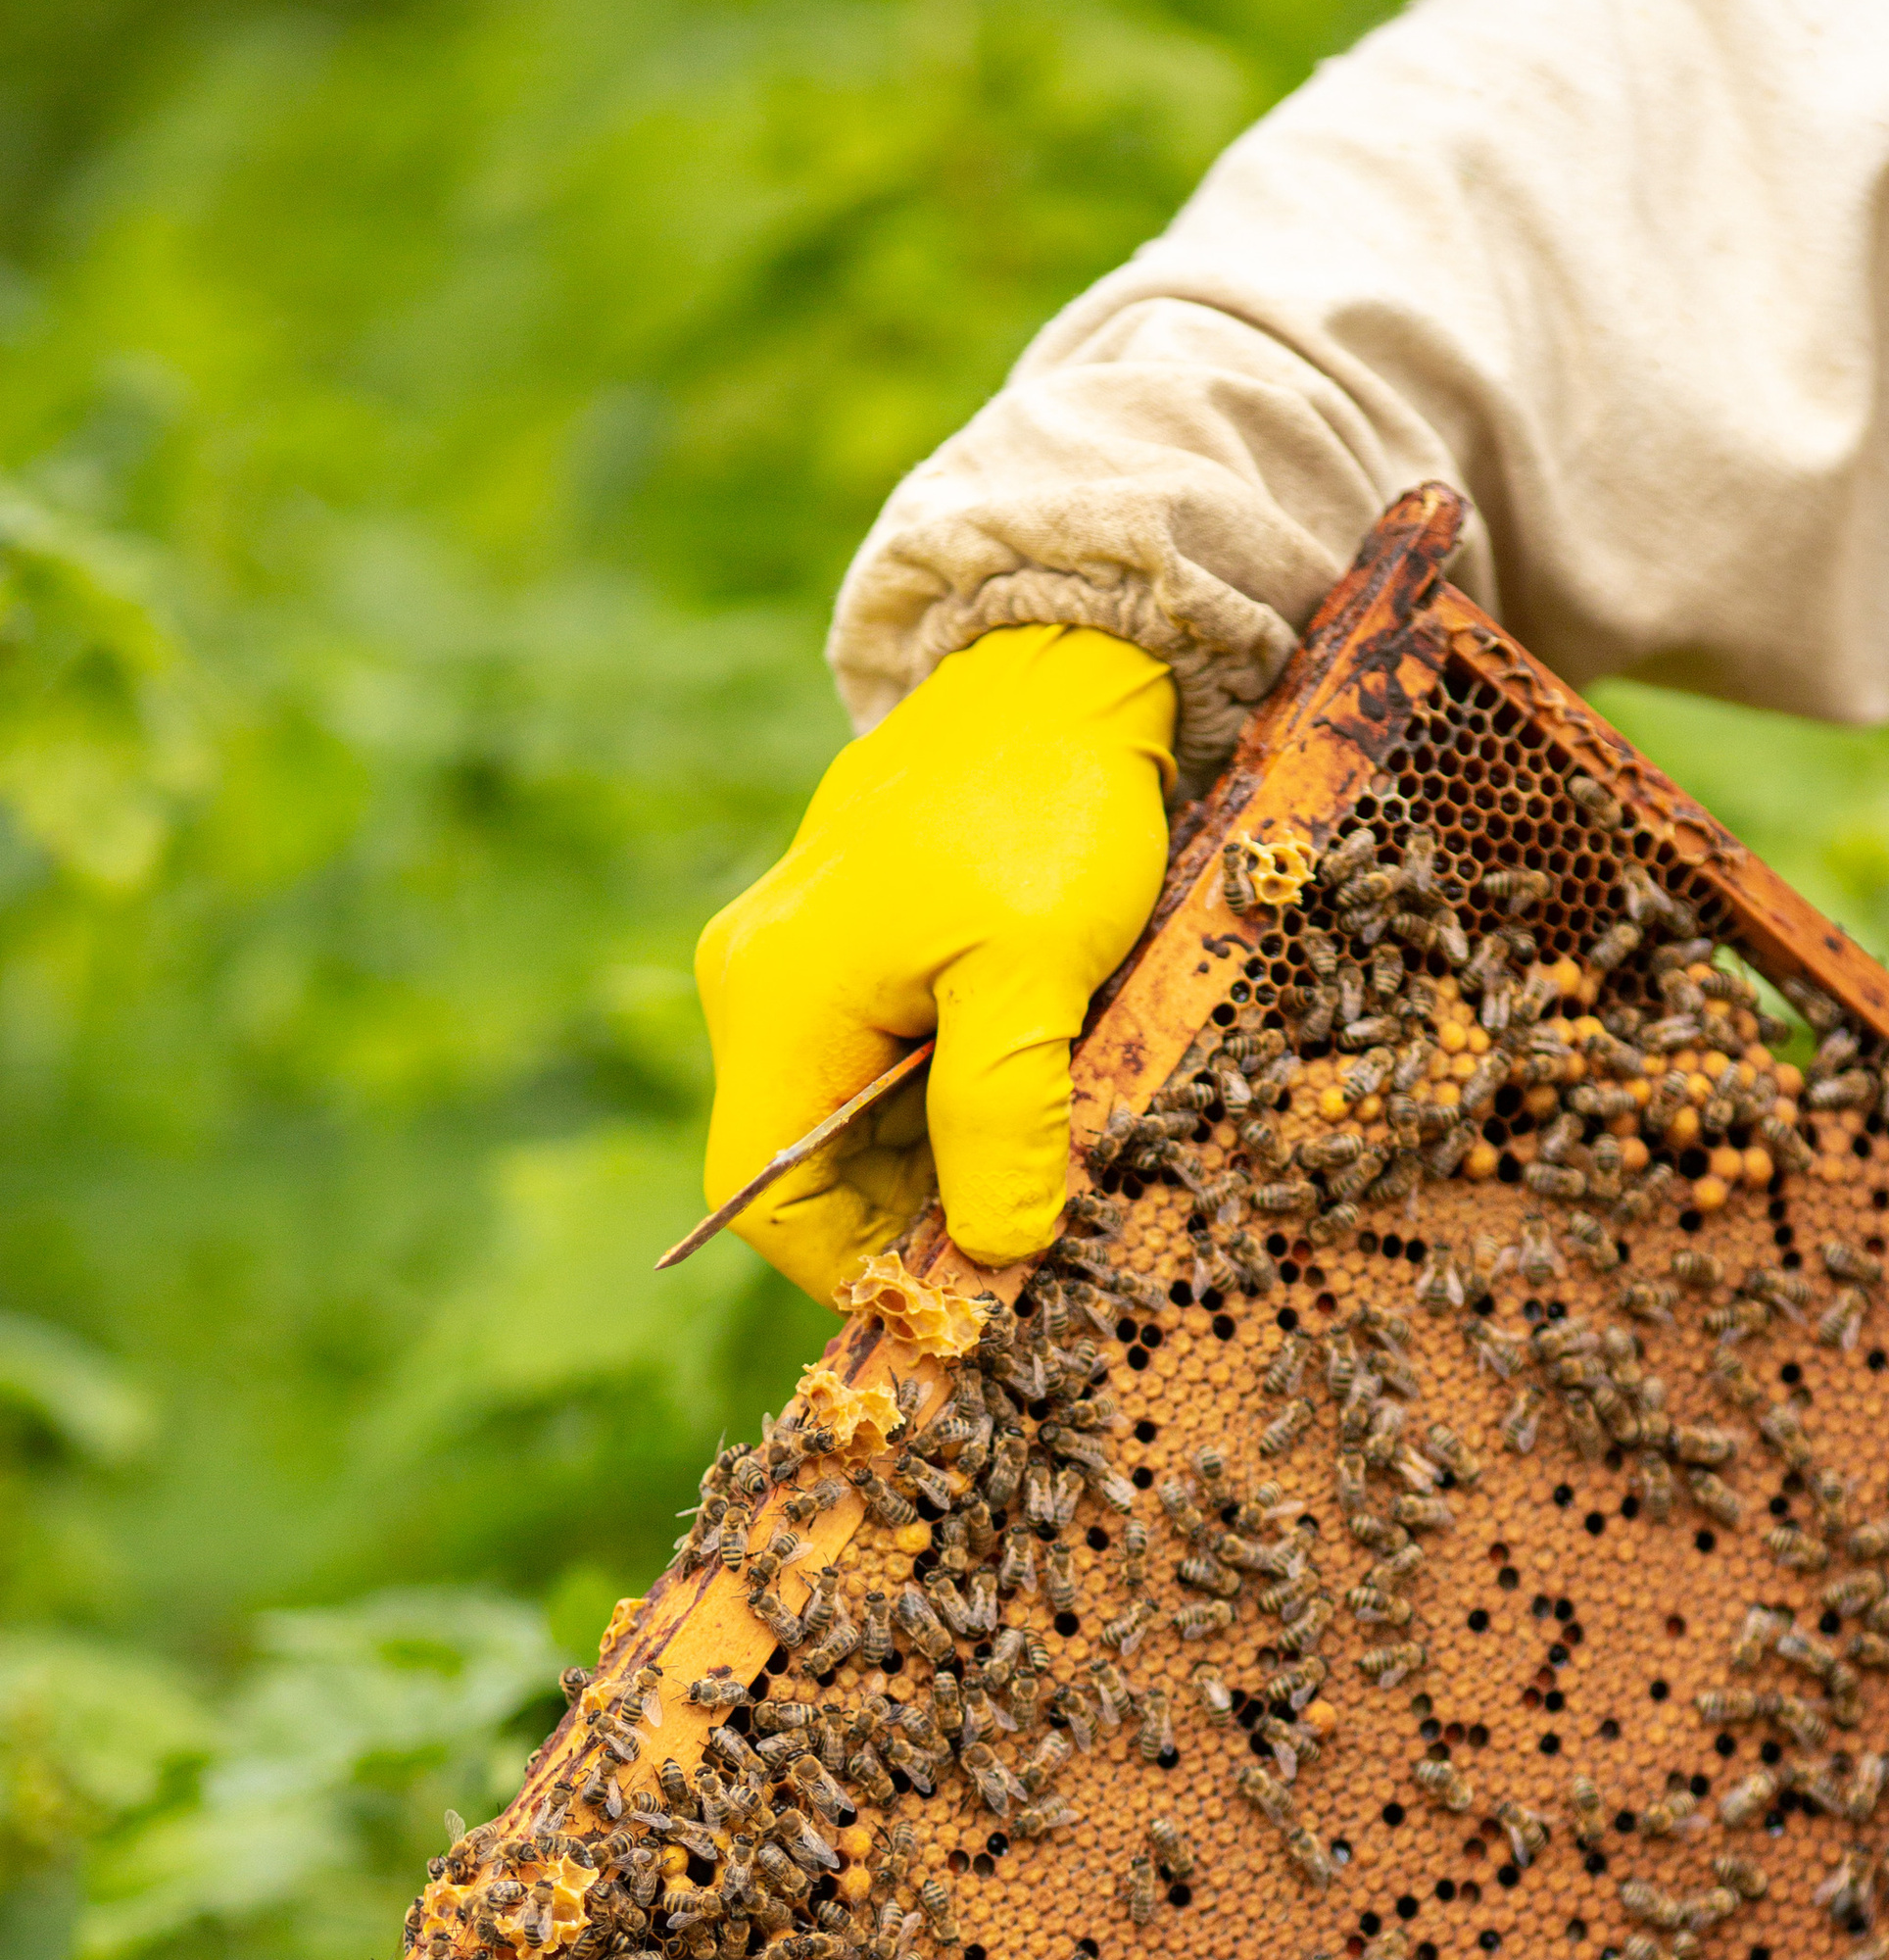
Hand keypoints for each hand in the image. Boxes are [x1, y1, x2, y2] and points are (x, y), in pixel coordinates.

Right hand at [695, 623, 1177, 1296]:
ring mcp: (800, 968)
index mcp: (773, 1002)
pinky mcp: (854, 950)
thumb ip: (1000, 1119)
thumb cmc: (1043, 806)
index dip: (861, 1268)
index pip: (770, 1199)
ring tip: (1051, 1154)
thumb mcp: (1034, 976)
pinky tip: (1035, 1093)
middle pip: (814, 1168)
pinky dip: (955, 1103)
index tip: (968, 1296)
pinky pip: (885, 1066)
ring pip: (858, 1124)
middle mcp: (758, 990)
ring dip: (948, 1161)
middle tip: (1036, 1236)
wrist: (1059, 662)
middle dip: (918, 1217)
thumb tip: (995, 1253)